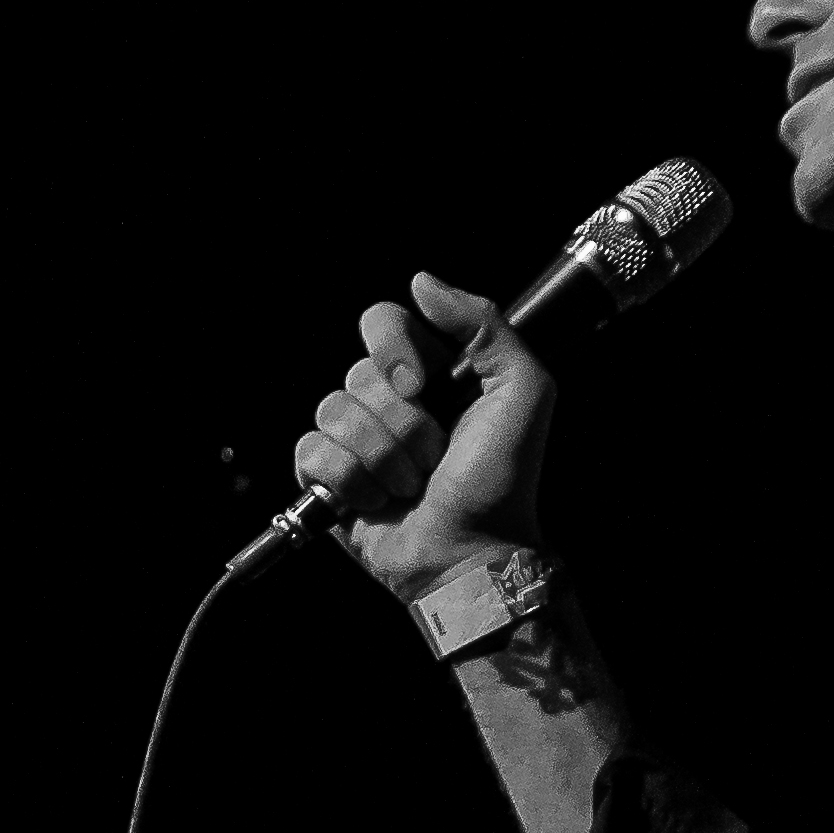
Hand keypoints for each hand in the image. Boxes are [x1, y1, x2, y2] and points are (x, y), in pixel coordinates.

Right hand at [300, 276, 560, 605]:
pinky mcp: (328, 480)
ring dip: (382, 458)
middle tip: (434, 455)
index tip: (422, 385)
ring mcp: (355, 440)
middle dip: (401, 422)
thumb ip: (483, 325)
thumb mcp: (522, 388)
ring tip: (412, 486)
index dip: (395, 349)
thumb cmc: (503, 478)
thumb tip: (420, 281)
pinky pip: (310, 452)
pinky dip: (350, 481)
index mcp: (430, 372)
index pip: (382, 321)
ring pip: (332, 414)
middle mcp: (388, 400)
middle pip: (356, 375)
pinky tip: (379, 501)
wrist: (472, 551)